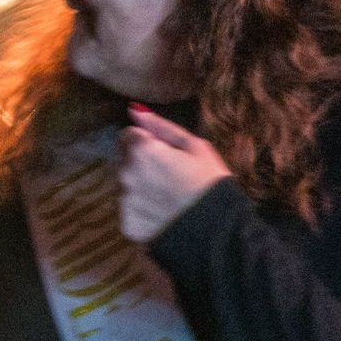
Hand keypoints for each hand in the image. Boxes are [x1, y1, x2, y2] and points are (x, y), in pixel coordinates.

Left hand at [118, 105, 232, 241]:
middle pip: (124, 161)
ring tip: (167, 198)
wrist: (217, 232)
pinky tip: (162, 215)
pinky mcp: (125, 223)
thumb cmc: (210, 183)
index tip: (164, 154)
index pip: (127, 136)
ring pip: (125, 186)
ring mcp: (123, 200)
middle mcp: (124, 173)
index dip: (146, 143)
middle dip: (140, 165)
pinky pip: (129, 211)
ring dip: (139, 188)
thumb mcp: (195, 147)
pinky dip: (141, 212)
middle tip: (169, 178)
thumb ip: (160, 126)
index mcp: (141, 150)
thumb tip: (134, 109)